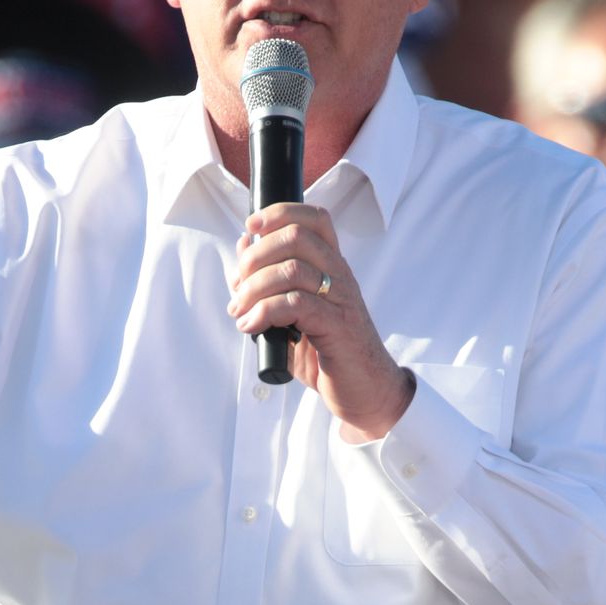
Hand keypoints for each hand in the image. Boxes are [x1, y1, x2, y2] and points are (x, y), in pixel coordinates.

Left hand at [228, 203, 412, 441]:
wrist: (366, 391)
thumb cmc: (327, 354)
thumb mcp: (293, 316)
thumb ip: (269, 284)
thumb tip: (243, 247)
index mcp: (331, 268)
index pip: (314, 219)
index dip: (280, 213)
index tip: (251, 227)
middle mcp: (340, 276)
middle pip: (296, 237)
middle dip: (256, 256)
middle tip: (239, 285)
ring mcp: (341, 300)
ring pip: (292, 269)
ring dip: (254, 288)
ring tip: (240, 311)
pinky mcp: (337, 327)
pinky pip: (296, 304)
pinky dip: (264, 312)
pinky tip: (252, 326)